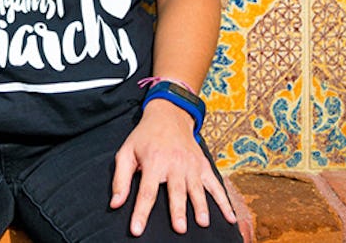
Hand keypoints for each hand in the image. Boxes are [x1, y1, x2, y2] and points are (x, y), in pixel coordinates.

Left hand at [109, 99, 236, 235]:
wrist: (168, 115)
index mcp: (153, 161)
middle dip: (177, 209)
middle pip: (175, 190)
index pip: (146, 191)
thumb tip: (115, 204)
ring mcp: (191, 165)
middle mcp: (174, 163)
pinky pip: (215, 184)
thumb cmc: (144, 138)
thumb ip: (121, 179)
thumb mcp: (126, 152)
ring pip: (196, 188)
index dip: (141, 212)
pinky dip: (223, 201)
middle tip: (179, 228)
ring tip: (202, 222)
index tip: (136, 230)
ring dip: (200, 206)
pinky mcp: (203, 165)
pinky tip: (229, 217)